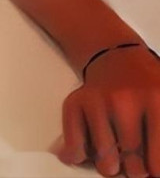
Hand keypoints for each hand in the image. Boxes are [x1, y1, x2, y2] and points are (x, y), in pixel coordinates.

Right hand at [59, 45, 159, 177]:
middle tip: (136, 158)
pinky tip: (91, 149)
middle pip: (133, 168)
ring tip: (117, 151)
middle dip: (135, 170)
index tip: (151, 166)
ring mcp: (97, 102)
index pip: (157, 164)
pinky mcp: (75, 102)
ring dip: (111, 166)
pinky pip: (74, 148)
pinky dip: (79, 156)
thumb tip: (153, 170)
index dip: (154, 170)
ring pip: (105, 164)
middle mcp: (125, 101)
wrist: (117, 58)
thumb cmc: (148, 89)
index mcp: (157, 102)